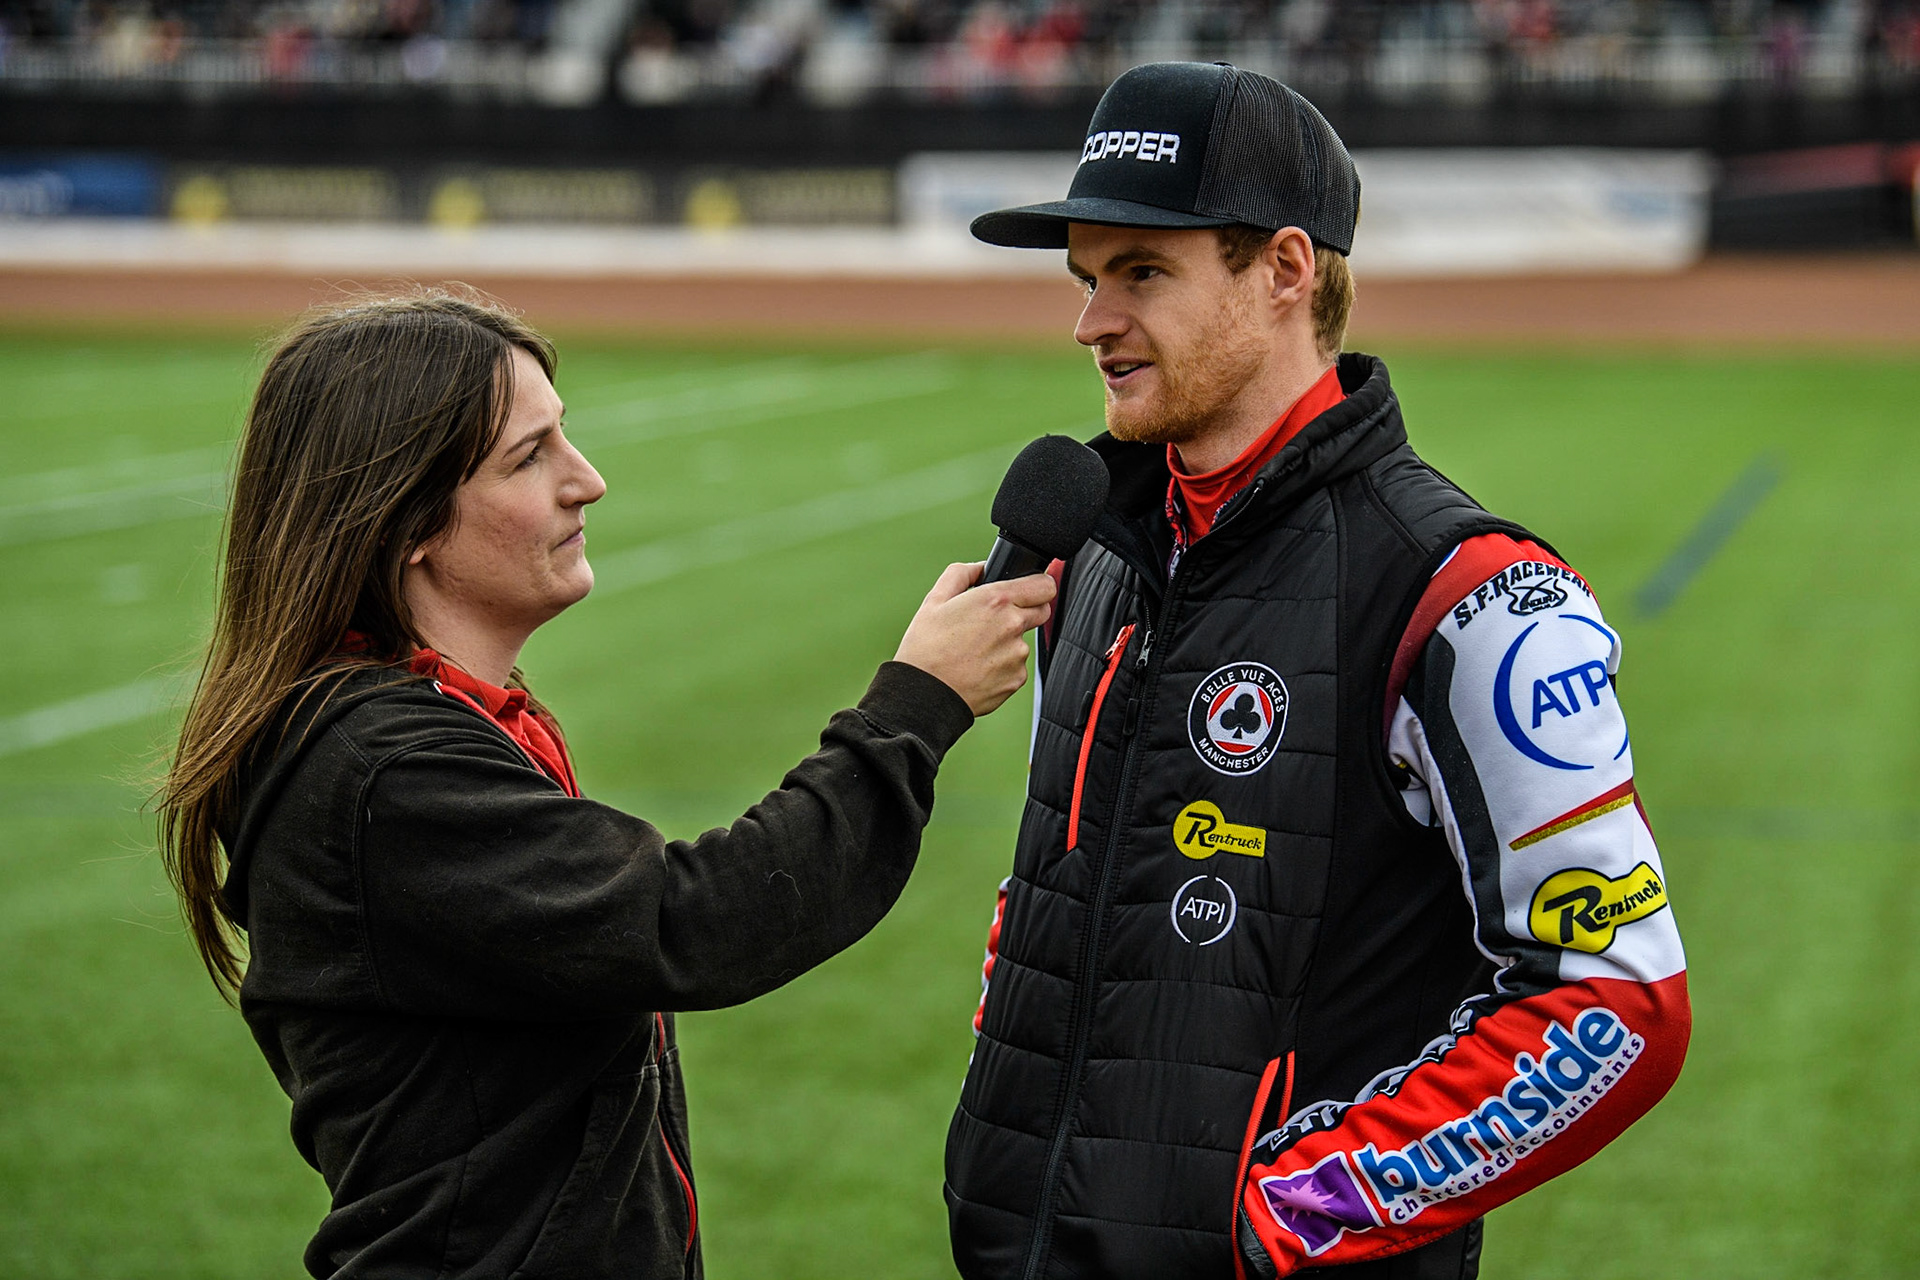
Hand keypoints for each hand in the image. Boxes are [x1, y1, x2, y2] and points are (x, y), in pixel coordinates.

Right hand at [894, 562, 1055, 716]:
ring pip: (1023, 640)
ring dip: (1008, 641)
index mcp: (996, 600)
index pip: (1044, 585)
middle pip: (1041, 610)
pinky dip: (1002, 666)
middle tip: (994, 621)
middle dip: (1025, 610)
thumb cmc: (925, 649)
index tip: (1027, 590)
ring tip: (975, 650)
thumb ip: (962, 574)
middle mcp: (1012, 625)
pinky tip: (977, 668)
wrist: (924, 695)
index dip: (1037, 586)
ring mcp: (1017, 655)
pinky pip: (1016, 666)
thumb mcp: (934, 600)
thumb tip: (981, 568)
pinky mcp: (1016, 679)